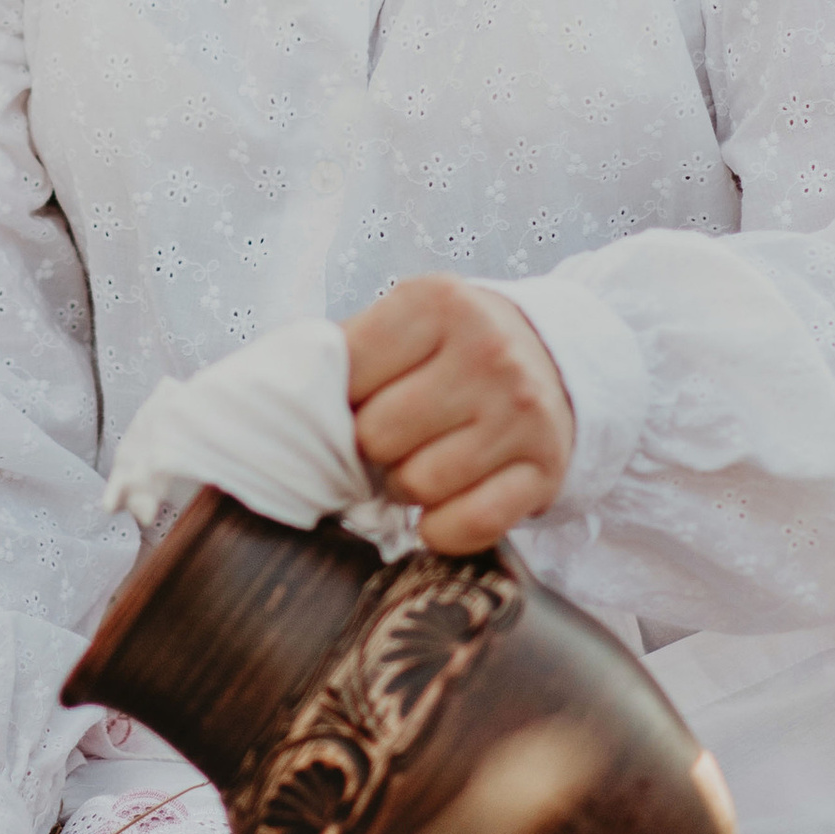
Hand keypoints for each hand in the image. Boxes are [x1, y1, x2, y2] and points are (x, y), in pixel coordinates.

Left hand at [343, 275, 574, 553]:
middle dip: (373, 446)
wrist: (555, 360)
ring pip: (418, 484)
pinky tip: (441, 507)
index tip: (362, 399)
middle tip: (393, 437)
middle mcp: (488, 352)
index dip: (343, 397)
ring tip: (422, 460)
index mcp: (438, 303)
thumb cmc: (453, 349)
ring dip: (406, 486)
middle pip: (377, 435)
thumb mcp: (406, 324)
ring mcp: (522, 413)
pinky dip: (442, 529)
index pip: (346, 371)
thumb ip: (346, 353)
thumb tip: (279, 406)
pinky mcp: (544, 470)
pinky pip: (469, 526)